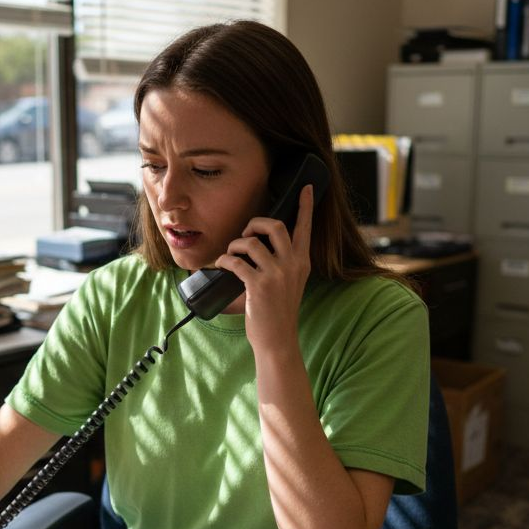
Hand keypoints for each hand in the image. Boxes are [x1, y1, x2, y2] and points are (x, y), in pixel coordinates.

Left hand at [215, 184, 314, 349]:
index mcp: (302, 262)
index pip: (305, 228)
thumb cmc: (278, 312)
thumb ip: (282, 264)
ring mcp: (276, 275)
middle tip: (246, 234)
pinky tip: (222, 265)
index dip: (305, 206)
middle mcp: (292, 265)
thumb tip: (257, 244)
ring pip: (251, 242)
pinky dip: (224, 260)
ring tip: (231, 254)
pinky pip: (236, 261)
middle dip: (255, 223)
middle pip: (275, 226)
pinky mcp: (258, 285)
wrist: (277, 341)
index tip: (305, 187)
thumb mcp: (289, 284)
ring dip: (235, 244)